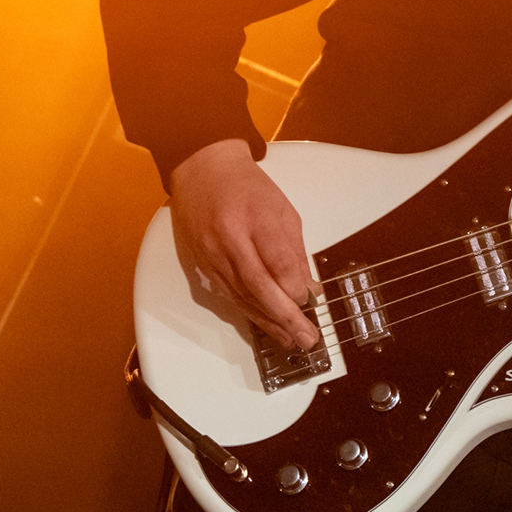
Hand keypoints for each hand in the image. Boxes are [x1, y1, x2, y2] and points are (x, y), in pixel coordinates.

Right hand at [169, 139, 320, 348]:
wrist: (203, 171)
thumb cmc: (248, 188)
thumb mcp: (282, 209)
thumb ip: (295, 250)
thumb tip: (308, 288)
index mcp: (255, 217)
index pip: (277, 261)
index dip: (294, 286)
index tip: (309, 300)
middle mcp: (229, 238)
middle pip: (258, 285)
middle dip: (285, 316)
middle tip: (306, 337)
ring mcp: (212, 253)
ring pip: (242, 296)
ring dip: (268, 322)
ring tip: (290, 340)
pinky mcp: (203, 265)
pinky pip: (229, 295)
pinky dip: (249, 313)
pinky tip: (266, 326)